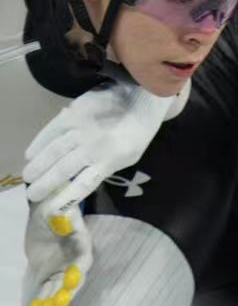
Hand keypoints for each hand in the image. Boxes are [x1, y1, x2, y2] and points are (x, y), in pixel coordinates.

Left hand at [22, 202, 90, 305]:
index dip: (78, 269)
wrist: (46, 211)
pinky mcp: (50, 273)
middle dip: (67, 291)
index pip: (82, 258)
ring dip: (53, 299)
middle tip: (59, 304)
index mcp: (81, 242)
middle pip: (74, 278)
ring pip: (60, 287)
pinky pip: (47, 288)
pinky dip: (42, 298)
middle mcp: (75, 259)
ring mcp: (63, 268)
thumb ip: (59, 215)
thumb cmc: (54, 205)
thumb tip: (61, 221)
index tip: (72, 279)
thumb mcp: (55, 207)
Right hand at [23, 82, 173, 218]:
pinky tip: (30, 154)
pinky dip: (39, 143)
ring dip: (38, 166)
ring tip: (27, 177)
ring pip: (54, 151)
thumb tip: (77, 179)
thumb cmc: (136, 133)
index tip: (51, 208)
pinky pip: (51, 130)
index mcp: (111, 161)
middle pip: (63, 169)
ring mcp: (82, 129)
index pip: (84, 184)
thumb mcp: (128, 156)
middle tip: (31, 194)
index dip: (66, 198)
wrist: (140, 98)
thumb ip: (104, 167)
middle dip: (45, 184)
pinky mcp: (73, 113)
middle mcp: (94, 147)